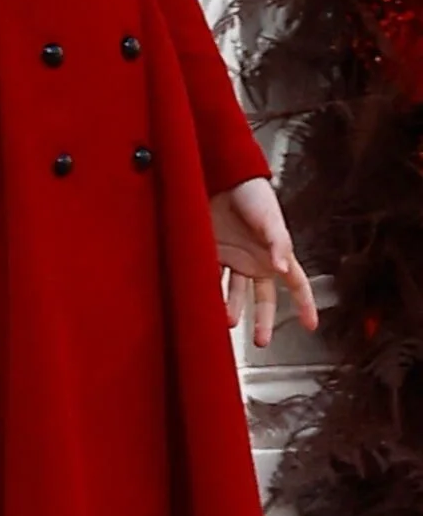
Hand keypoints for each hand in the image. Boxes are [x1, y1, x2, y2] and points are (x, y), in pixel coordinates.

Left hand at [211, 175, 317, 349]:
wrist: (220, 173)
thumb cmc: (252, 192)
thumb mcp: (270, 218)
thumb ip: (278, 244)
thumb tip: (282, 269)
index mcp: (277, 254)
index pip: (297, 284)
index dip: (305, 304)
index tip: (311, 326)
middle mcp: (256, 260)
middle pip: (263, 298)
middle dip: (263, 321)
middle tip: (260, 341)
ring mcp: (234, 258)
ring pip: (234, 292)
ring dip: (231, 309)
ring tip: (227, 323)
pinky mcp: (213, 251)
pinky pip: (211, 276)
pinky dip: (208, 290)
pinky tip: (204, 303)